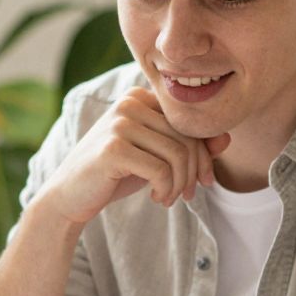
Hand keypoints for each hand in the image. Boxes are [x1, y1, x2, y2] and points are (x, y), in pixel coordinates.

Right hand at [37, 87, 230, 227]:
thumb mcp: (155, 158)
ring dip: (180, 185)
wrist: (70, 196)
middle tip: (186, 195)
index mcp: (140, 97)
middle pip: (187, 139)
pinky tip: (157, 197)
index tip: (202, 180)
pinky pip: (162, 170)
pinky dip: (166, 190)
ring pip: (178, 155)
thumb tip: (226, 139)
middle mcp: (130, 103)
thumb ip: (189, 146)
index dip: (204, 155)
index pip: (189, 123)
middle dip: (194, 173)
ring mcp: (120, 123)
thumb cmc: (115, 174)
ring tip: (169, 198)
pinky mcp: (113, 148)